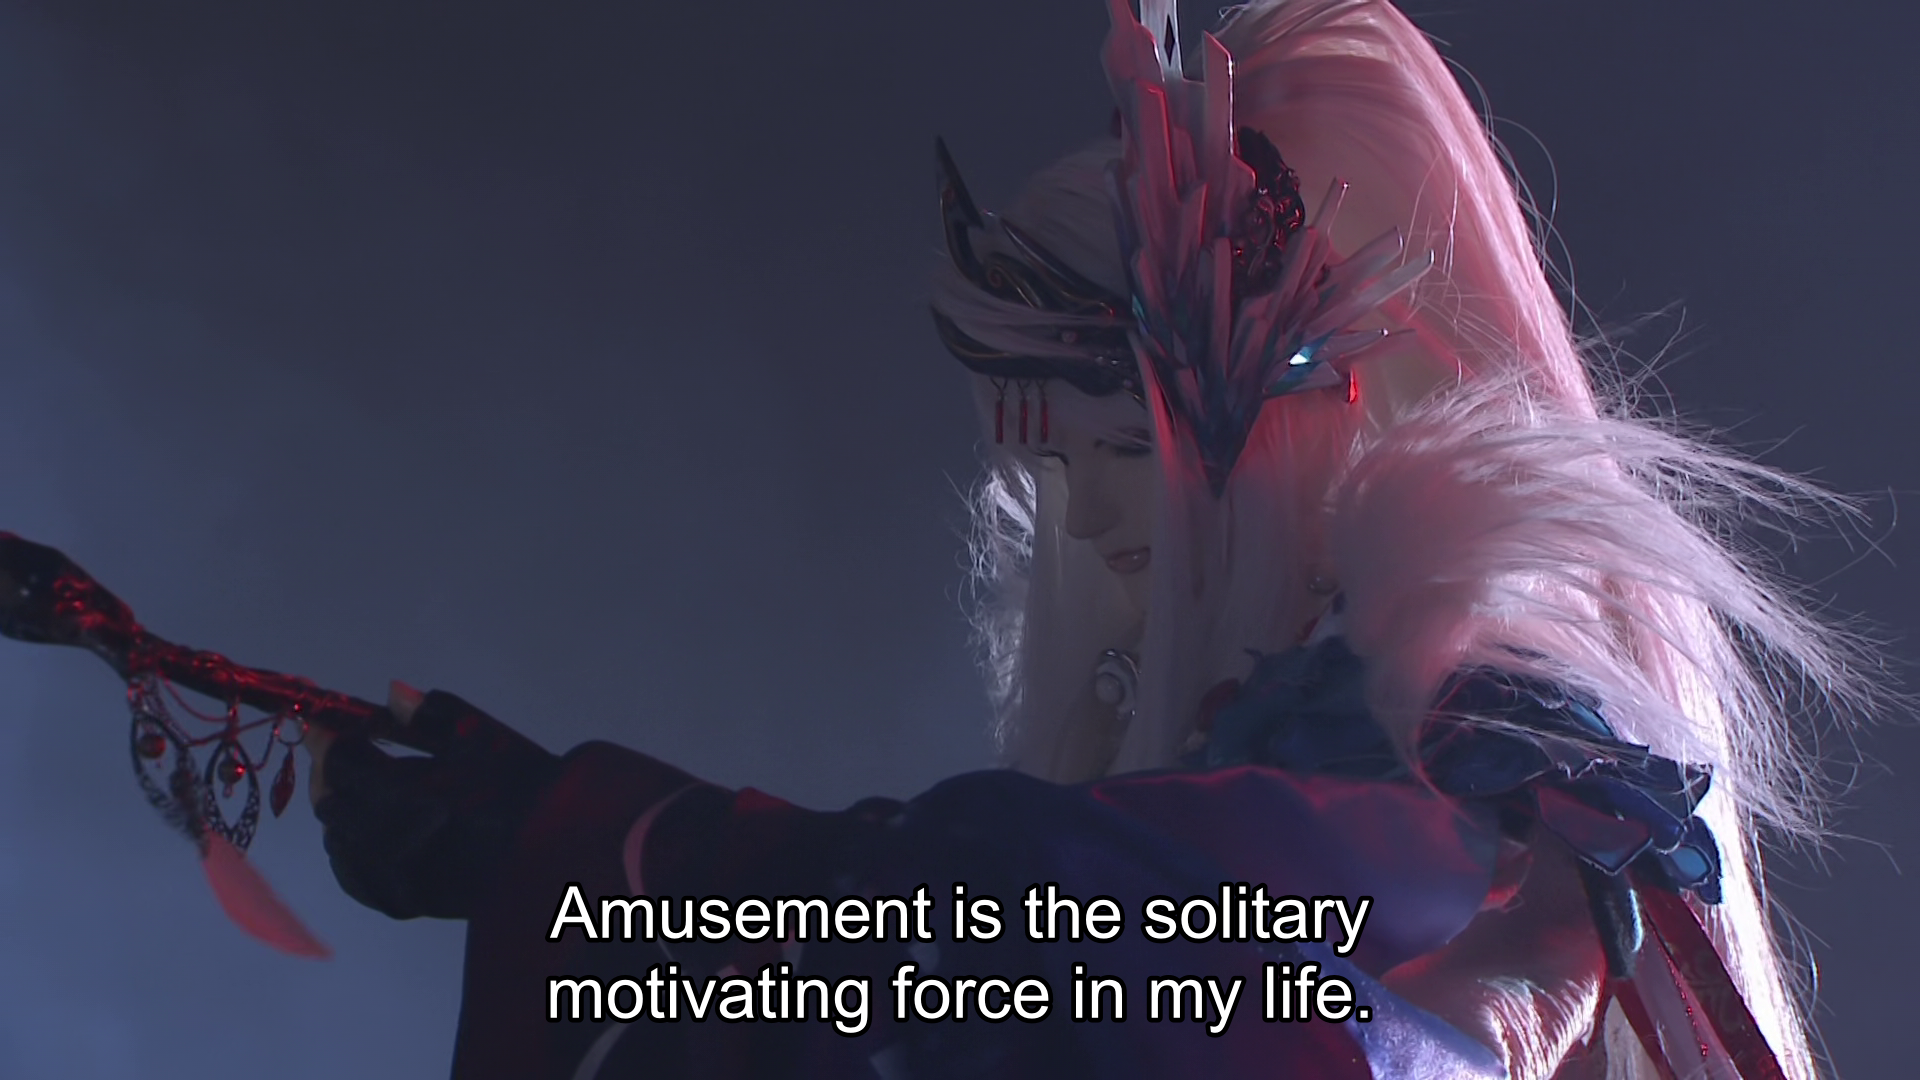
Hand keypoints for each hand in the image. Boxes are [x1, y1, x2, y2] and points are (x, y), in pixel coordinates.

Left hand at [306, 682, 561, 919]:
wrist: (557, 852)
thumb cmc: (525, 789)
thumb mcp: (483, 739)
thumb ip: (429, 717)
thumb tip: (390, 693)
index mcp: (405, 794)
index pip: (341, 764)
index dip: (334, 740)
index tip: (336, 724)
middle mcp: (387, 840)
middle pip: (331, 800)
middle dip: (337, 773)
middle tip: (355, 752)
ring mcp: (388, 877)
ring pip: (337, 838)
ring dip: (346, 809)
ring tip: (371, 790)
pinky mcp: (398, 901)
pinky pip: (352, 874)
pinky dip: (353, 848)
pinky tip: (372, 831)